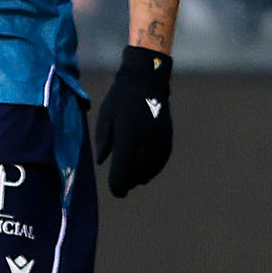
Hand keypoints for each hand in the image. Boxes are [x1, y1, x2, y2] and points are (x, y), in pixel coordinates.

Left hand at [93, 47, 174, 196]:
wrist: (147, 80)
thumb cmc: (120, 98)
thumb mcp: (105, 117)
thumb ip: (104, 141)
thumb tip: (104, 161)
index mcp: (127, 135)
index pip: (123, 168)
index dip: (119, 184)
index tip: (116, 192)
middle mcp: (145, 139)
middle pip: (139, 171)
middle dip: (130, 182)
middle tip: (122, 187)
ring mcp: (159, 137)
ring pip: (153, 166)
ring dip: (144, 176)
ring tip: (135, 180)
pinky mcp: (168, 135)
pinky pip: (163, 157)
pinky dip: (156, 167)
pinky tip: (148, 171)